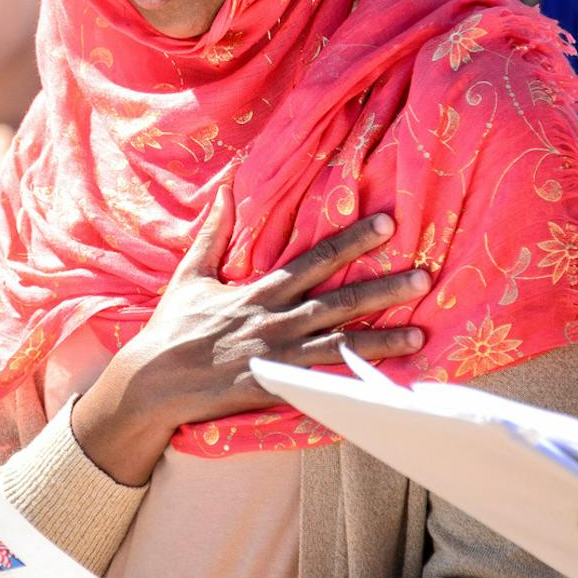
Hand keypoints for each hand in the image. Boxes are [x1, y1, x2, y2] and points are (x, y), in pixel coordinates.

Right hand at [77, 193, 428, 483]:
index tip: (387, 225)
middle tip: (424, 276)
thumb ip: (214, 233)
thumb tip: (224, 188)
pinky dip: (353, 383)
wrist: (153, 383)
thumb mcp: (190, 274)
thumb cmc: (171, 329)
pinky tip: (384, 384)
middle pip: (339, 301)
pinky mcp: (276, 389)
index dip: (353, 241)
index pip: (315, 260)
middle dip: (383, 288)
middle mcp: (275, 322)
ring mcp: (278, 358)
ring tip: (421, 333)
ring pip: (339, 346)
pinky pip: (322, 386)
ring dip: (382, 340)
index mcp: (259, 292)